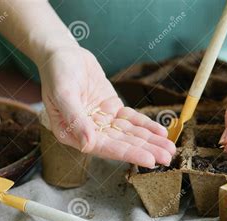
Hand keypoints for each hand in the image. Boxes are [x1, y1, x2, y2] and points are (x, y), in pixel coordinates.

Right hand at [37, 46, 175, 167]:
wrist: (62, 54)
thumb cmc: (57, 73)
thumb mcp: (63, 94)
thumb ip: (76, 120)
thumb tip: (88, 145)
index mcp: (72, 134)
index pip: (104, 147)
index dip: (128, 153)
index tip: (149, 160)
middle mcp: (88, 132)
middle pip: (121, 143)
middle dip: (145, 150)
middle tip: (167, 158)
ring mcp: (102, 121)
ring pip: (129, 134)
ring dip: (150, 141)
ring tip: (170, 149)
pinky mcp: (112, 110)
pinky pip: (131, 120)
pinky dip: (146, 125)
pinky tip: (161, 132)